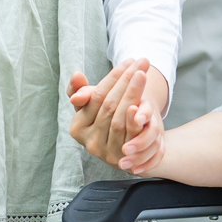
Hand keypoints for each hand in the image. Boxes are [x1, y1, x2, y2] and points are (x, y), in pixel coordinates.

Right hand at [67, 59, 169, 174]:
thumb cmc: (101, 118)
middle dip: (126, 81)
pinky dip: (138, 118)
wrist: (120, 146)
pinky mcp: (125, 160)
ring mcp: (107, 153)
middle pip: (110, 106)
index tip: (128, 61)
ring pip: (122, 119)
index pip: (96, 97)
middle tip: (142, 62)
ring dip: (134, 94)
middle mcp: (90, 142)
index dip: (113, 78)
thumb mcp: (89, 105)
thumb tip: (76, 75)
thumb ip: (79, 89)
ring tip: (144, 74)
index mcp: (77, 128)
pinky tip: (145, 102)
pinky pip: (134, 135)